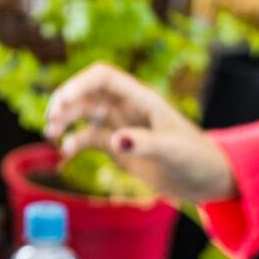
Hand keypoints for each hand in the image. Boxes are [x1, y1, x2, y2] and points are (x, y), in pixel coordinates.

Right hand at [45, 62, 237, 202]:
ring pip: (84, 114)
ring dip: (66, 121)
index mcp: (141, 98)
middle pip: (87, 93)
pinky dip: (74, 143)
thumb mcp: (173, 151)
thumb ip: (144, 143)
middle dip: (66, 101)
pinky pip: (89, 138)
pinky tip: (65, 155)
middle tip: (51, 120)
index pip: (102, 77)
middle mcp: (127, 108)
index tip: (62, 102)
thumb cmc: (197, 159)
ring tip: (50, 134)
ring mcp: (121, 126)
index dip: (79, 84)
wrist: (208, 181)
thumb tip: (114, 139)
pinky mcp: (119, 147)